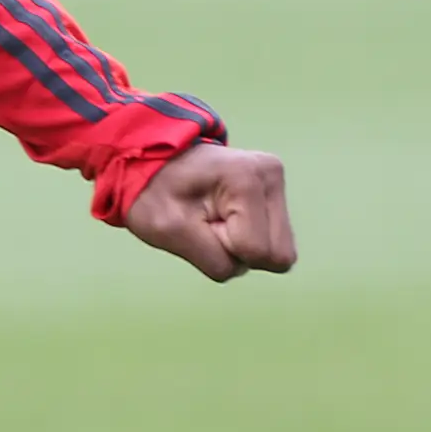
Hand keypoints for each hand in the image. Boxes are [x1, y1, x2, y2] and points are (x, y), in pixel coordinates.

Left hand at [122, 144, 293, 281]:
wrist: (152, 164)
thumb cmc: (154, 194)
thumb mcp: (168, 230)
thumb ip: (211, 257)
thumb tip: (245, 267)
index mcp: (246, 177)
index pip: (254, 251)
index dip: (223, 248)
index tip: (200, 223)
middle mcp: (270, 173)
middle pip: (276, 255)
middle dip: (239, 252)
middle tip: (208, 225)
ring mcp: (276, 181)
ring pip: (278, 251)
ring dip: (244, 247)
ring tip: (215, 220)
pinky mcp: (275, 191)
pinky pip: (274, 241)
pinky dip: (249, 240)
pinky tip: (226, 218)